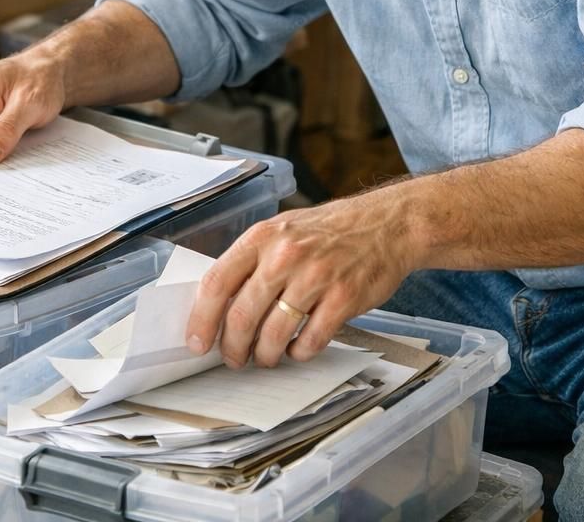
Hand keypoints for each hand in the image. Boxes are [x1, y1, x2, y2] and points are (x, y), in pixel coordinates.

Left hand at [185, 190, 418, 368]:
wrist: (386, 225)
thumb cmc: (328, 232)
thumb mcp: (282, 231)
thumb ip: (252, 262)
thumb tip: (218, 306)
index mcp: (263, 236)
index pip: (217, 282)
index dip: (201, 318)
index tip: (197, 342)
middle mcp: (286, 255)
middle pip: (242, 316)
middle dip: (233, 348)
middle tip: (234, 359)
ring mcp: (316, 276)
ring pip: (274, 334)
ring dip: (265, 355)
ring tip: (266, 357)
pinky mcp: (344, 297)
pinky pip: (311, 340)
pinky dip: (300, 353)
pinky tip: (299, 349)